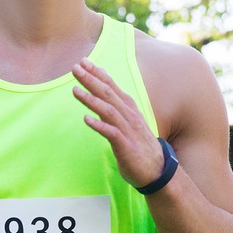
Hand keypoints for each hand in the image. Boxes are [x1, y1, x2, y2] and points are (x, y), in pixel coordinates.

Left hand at [72, 60, 165, 188]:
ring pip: (108, 110)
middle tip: (75, 67)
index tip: (84, 61)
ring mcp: (128, 130)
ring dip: (91, 100)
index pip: (112, 86)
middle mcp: (129, 115)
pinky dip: (99, 125)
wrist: (158, 170)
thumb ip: (116, 108)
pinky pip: (111, 133)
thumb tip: (102, 95)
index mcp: (129, 109)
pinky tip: (86, 120)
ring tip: (74, 90)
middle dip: (91, 79)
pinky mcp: (126, 146)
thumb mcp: (129, 123)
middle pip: (108, 93)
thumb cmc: (139, 146)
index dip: (98, 73)